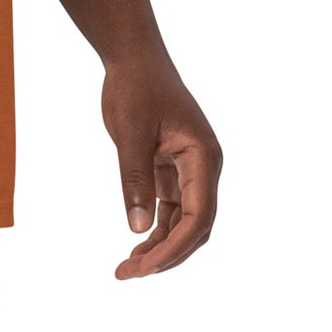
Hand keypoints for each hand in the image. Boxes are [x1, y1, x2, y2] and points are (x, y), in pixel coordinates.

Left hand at [101, 56, 222, 279]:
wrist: (133, 57)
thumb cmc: (135, 86)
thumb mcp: (130, 131)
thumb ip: (134, 178)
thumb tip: (137, 230)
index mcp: (203, 156)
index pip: (198, 215)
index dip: (174, 246)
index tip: (144, 266)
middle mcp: (204, 167)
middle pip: (195, 226)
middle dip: (166, 255)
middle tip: (128, 274)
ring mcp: (190, 170)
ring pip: (184, 222)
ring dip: (160, 247)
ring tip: (127, 269)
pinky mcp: (174, 170)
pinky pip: (171, 210)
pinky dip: (156, 230)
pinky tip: (135, 249)